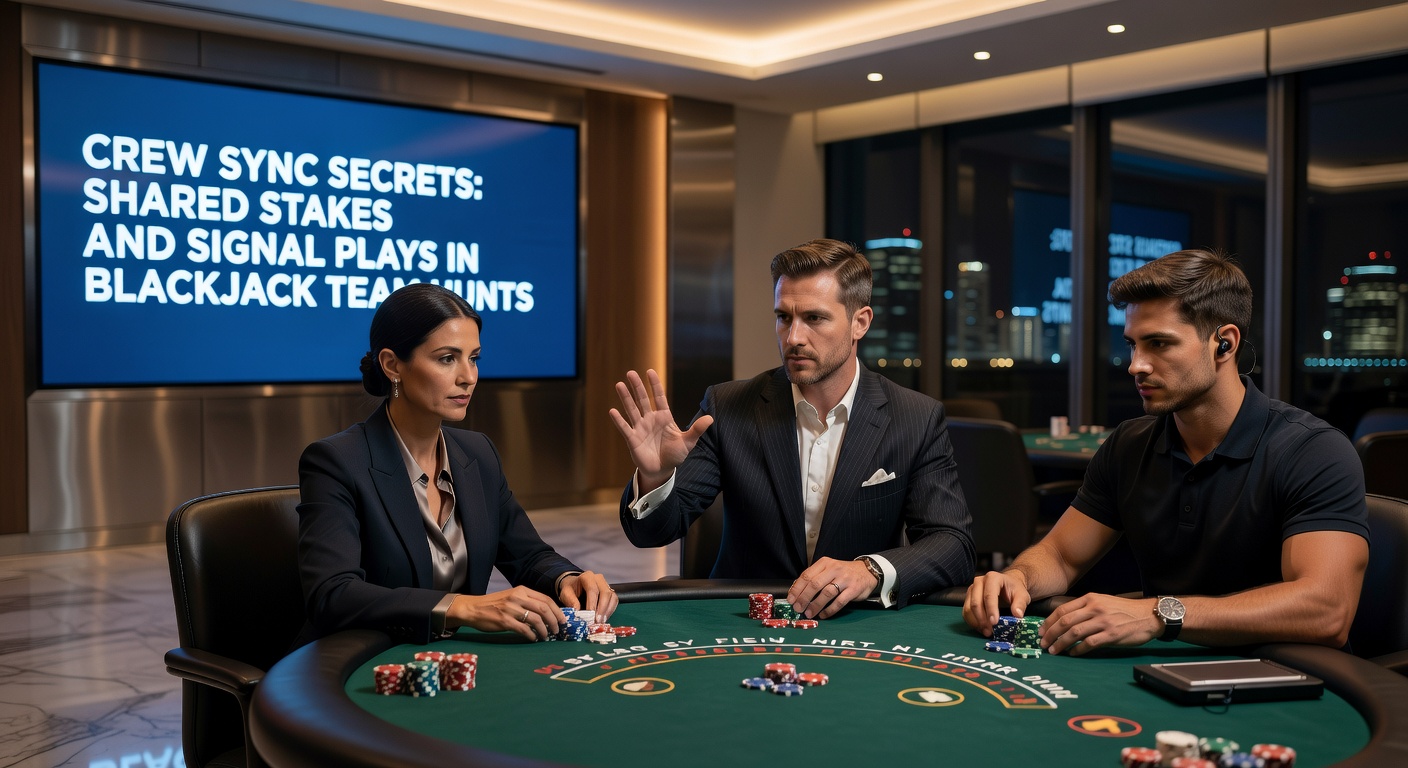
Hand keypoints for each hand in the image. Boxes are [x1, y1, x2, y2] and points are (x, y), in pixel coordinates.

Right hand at [446, 586, 563, 641]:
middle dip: (554, 621)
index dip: (557, 611)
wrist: (472, 608)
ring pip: (536, 620)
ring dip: (544, 630)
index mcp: (521, 590)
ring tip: (546, 637)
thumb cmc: (493, 604)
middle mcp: (517, 598)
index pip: (545, 599)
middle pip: (544, 609)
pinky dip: (532, 635)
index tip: (563, 620)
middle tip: (557, 630)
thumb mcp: (511, 597)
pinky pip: (524, 629)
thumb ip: (527, 602)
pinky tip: (533, 638)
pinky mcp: (504, 621)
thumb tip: (546, 613)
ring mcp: (511, 609)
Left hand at [558, 570, 617, 621]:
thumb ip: (570, 600)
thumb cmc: (571, 589)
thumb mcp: (566, 593)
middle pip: (605, 593)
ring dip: (607, 611)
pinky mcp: (610, 592)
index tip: (590, 615)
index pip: (592, 589)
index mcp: (587, 577)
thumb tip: (577, 611)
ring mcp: (606, 585)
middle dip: (602, 609)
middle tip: (597, 621)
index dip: (592, 603)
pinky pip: (614, 601)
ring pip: (612, 597)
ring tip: (601, 622)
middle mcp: (599, 579)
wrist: (575, 586)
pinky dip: (610, 611)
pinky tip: (604, 618)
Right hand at [608, 369, 713, 490]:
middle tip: (631, 373)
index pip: (659, 397)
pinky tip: (612, 411)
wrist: (662, 470)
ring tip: (619, 385)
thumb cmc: (675, 454)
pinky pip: (624, 428)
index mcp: (664, 417)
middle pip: (642, 399)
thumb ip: (697, 429)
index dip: (655, 384)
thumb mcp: (688, 442)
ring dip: (625, 398)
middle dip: (637, 386)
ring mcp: (640, 428)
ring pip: (632, 410)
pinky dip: (619, 420)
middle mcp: (650, 419)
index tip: (650, 371)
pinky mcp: (633, 439)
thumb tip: (711, 418)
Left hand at [786, 557, 875, 619]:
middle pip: (815, 584)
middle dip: (804, 598)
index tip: (791, 599)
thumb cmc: (843, 572)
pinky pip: (839, 602)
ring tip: (809, 613)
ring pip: (826, 593)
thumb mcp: (828, 569)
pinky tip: (823, 614)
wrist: (867, 571)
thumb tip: (798, 593)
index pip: (807, 575)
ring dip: (815, 605)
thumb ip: (815, 577)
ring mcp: (845, 579)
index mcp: (825, 563)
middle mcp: (834, 569)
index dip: (797, 589)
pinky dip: (829, 610)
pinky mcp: (853, 589)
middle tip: (798, 608)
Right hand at [962, 570, 1031, 635]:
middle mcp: (979, 582)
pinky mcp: (968, 598)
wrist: (1007, 585)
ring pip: (968, 608)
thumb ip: (1020, 604)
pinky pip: (966, 612)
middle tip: (990, 631)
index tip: (994, 623)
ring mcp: (972, 589)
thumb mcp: (1022, 595)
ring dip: (976, 622)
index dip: (991, 609)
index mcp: (993, 578)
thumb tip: (1017, 614)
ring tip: (987, 632)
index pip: (989, 595)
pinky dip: (972, 622)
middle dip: (982, 619)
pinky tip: (981, 628)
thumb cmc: (1014, 590)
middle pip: (976, 602)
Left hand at [1039, 594, 1160, 655]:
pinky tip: (1073, 654)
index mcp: (1090, 599)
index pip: (1062, 610)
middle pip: (1065, 621)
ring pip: (1074, 633)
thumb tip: (1065, 621)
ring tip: (1054, 651)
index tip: (1041, 631)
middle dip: (1050, 634)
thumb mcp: (1103, 602)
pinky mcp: (1112, 634)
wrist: (1148, 615)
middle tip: (1043, 643)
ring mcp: (1103, 621)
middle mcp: (1094, 608)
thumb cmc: (1124, 610)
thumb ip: (1085, 609)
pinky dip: (1078, 650)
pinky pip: (1089, 643)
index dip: (1048, 622)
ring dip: (1060, 643)